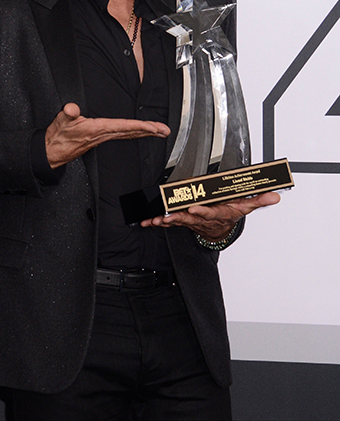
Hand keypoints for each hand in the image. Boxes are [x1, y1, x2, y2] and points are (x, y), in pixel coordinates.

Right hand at [45, 102, 169, 168]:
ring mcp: (102, 138)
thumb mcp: (61, 122)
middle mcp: (103, 135)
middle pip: (132, 133)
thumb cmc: (58, 138)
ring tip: (158, 131)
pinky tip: (137, 132)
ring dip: (144, 133)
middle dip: (149, 132)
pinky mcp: (99, 138)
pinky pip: (122, 135)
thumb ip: (67, 114)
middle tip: (165, 131)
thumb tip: (72, 108)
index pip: (124, 127)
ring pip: (128, 135)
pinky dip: (133, 133)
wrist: (52, 152)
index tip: (155, 127)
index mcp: (98, 129)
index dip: (141, 126)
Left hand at [138, 191, 280, 240]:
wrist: (221, 227)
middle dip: (178, 217)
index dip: (202, 211)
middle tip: (168, 215)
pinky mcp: (183, 219)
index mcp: (218, 213)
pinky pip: (170, 220)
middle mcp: (203, 217)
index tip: (193, 208)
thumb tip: (274, 196)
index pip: (211, 212)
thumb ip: (258, 199)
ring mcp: (192, 219)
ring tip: (156, 219)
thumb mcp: (246, 205)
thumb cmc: (230, 212)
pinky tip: (149, 221)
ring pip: (178, 220)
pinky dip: (159, 221)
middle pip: (190, 217)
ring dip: (166, 220)